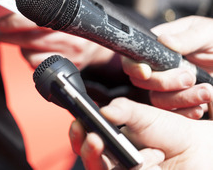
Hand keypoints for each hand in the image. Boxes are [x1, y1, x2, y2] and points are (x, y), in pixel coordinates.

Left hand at [0, 13, 114, 68]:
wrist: (100, 42)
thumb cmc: (76, 22)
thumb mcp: (65, 8)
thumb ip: (43, 7)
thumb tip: (10, 9)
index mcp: (70, 20)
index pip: (36, 20)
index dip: (14, 21)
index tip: (0, 21)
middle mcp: (72, 40)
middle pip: (30, 40)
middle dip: (8, 36)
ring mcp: (71, 57)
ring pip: (32, 56)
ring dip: (20, 49)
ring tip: (17, 42)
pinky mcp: (69, 69)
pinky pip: (39, 68)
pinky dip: (31, 60)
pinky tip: (32, 52)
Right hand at [69, 97, 212, 168]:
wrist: (196, 149)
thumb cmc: (168, 131)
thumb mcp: (143, 114)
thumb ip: (122, 110)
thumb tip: (103, 111)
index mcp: (107, 140)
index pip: (83, 140)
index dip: (76, 134)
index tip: (78, 124)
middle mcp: (112, 159)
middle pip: (90, 160)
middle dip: (90, 151)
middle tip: (96, 140)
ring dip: (125, 162)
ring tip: (146, 151)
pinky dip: (143, 168)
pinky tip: (156, 159)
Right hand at [121, 16, 212, 117]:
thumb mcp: (207, 33)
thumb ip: (186, 38)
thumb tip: (163, 40)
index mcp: (160, 45)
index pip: (134, 57)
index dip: (135, 66)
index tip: (146, 72)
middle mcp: (160, 66)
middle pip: (141, 80)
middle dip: (163, 82)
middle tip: (189, 77)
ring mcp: (169, 85)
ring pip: (157, 99)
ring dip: (180, 98)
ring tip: (206, 91)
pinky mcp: (181, 101)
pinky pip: (172, 113)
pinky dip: (186, 112)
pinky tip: (201, 106)